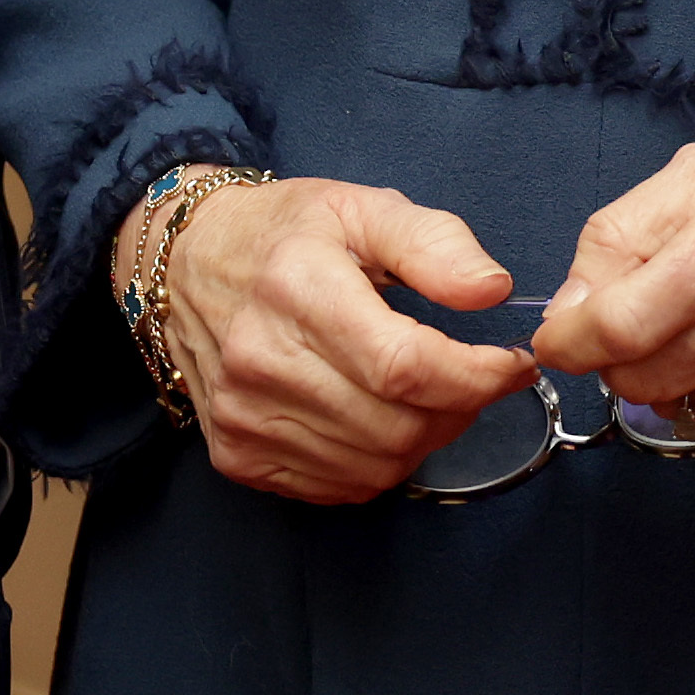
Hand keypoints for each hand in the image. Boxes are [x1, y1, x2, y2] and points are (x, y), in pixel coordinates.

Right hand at [151, 177, 530, 504]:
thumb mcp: (361, 208)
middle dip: (458, 408)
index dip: (476, 377)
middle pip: (398, 426)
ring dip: (422, 438)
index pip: (406, 365)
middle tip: (467, 375)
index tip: (511, 364)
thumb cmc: (284, 234)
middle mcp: (261, 359)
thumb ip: (434, 243)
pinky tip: (374, 417)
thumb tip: (491, 291)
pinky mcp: (237, 453)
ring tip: (420, 393)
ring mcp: (244, 414)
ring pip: (376, 466)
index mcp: (297, 286)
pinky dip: (377, 464)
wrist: (183, 263)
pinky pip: (339, 486)